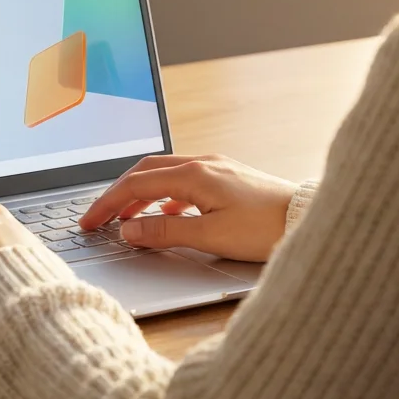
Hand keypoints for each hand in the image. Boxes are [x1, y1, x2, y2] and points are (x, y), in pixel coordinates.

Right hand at [79, 154, 298, 261]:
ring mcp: (217, 167)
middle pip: (146, 171)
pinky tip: (164, 214)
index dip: (108, 204)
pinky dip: (164, 196)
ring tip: (124, 218)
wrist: (308, 219)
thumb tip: (128, 231)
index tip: (90, 223)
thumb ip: (165, 232)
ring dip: (140, 194)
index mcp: (195, 174)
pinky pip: (184, 181)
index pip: (136, 185)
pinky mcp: (228, 177)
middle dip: (118, 194)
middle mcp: (203, 163)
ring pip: (164, 174)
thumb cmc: (265, 228)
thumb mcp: (210, 235)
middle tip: (98, 217)